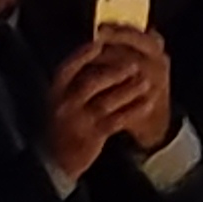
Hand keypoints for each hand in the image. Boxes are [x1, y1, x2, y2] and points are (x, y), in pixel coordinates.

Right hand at [40, 40, 142, 182]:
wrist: (56, 159)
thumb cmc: (65, 121)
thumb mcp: (63, 99)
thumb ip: (78, 79)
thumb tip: (101, 50)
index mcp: (55, 92)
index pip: (68, 68)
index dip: (83, 55)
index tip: (100, 42)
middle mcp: (64, 105)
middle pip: (90, 83)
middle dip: (115, 71)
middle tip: (136, 63)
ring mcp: (78, 121)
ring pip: (106, 102)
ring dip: (128, 90)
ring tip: (146, 82)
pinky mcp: (92, 136)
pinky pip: (117, 121)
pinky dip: (134, 110)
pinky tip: (147, 103)